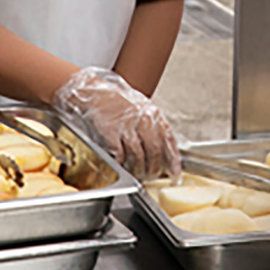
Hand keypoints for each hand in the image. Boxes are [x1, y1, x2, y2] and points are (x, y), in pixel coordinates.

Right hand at [52, 67, 180, 180]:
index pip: (169, 140)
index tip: (175, 174)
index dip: (173, 160)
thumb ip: (152, 124)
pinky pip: (119, 154)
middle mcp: (143, 119)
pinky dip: (121, 163)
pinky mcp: (110, 131)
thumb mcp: (141, 107)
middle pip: (154, 151)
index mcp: (153, 113)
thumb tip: (162, 147)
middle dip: (154, 169)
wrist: (93, 92)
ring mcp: (126, 125)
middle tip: (151, 177)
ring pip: (138, 155)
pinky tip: (121, 166)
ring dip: (138, 170)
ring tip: (137, 175)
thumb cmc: (116, 100)